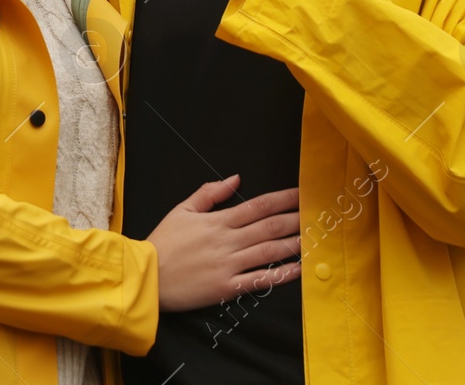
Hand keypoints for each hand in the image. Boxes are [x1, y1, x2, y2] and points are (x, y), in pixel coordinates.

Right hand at [145, 174, 301, 311]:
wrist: (147, 276)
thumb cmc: (164, 242)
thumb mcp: (182, 210)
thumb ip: (209, 193)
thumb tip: (236, 178)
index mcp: (218, 221)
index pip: (257, 206)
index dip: (282, 199)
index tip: (301, 194)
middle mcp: (227, 241)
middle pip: (269, 227)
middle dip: (295, 219)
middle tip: (317, 214)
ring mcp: (229, 265)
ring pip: (269, 251)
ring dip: (293, 243)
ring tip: (314, 237)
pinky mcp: (228, 287)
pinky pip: (260, 280)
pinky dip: (280, 274)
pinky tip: (298, 269)